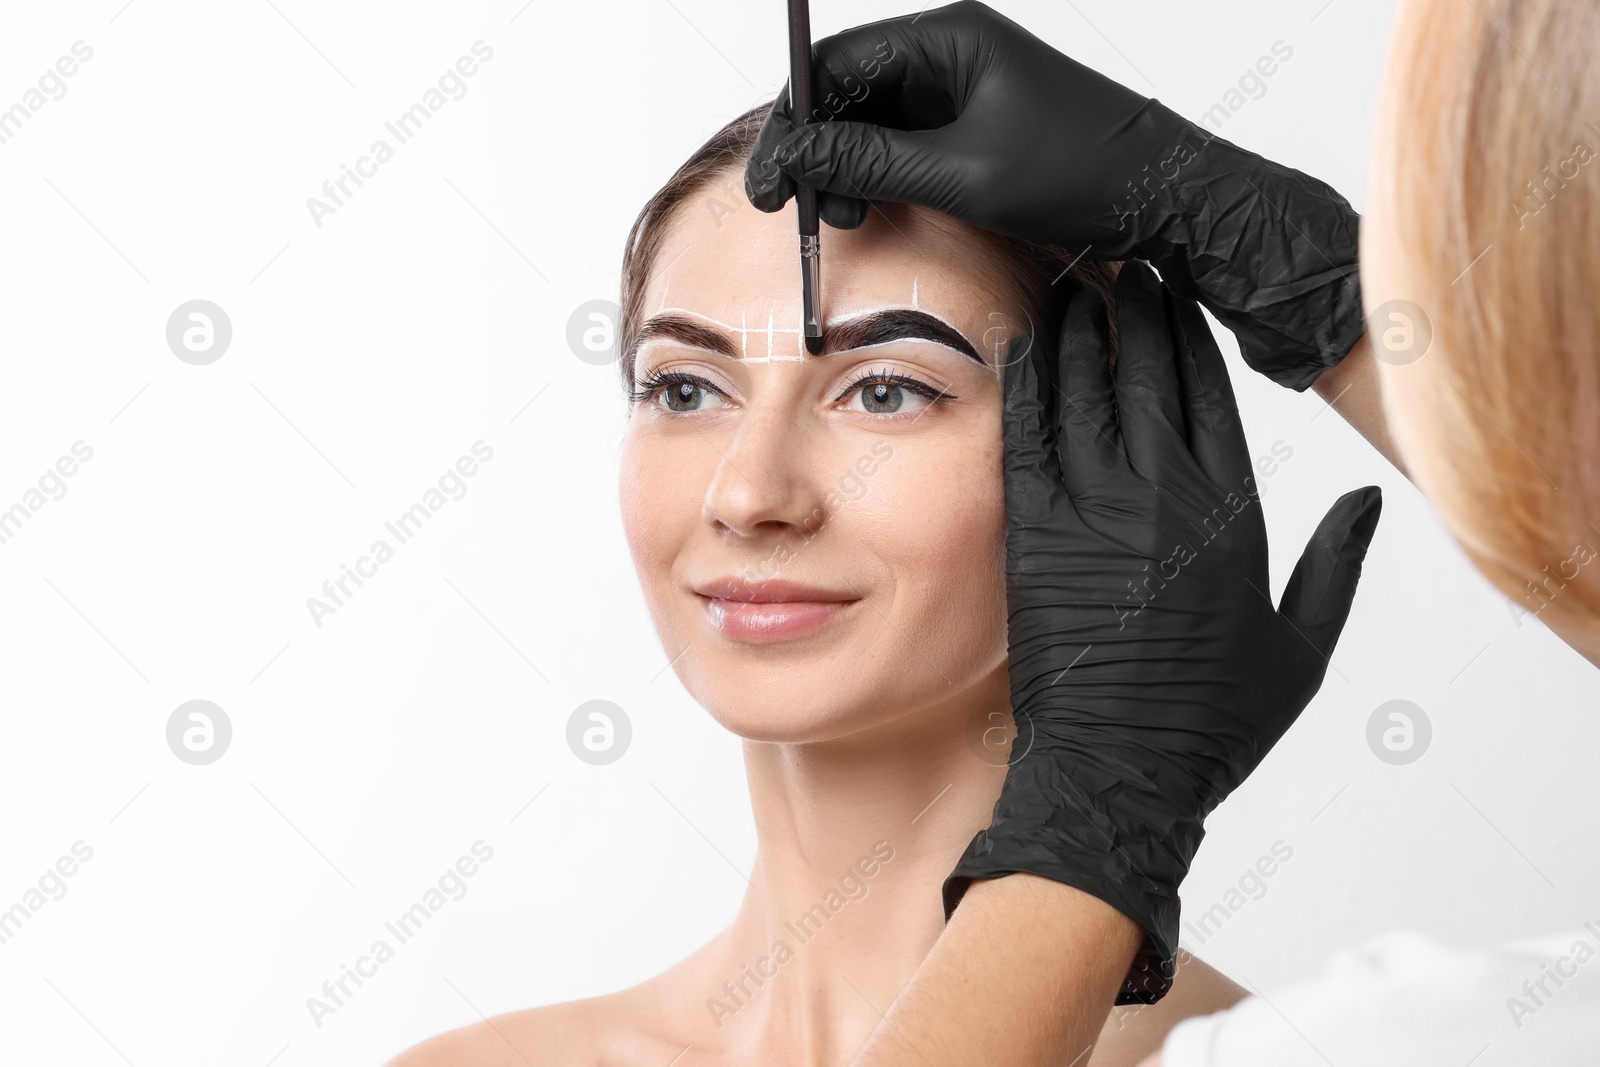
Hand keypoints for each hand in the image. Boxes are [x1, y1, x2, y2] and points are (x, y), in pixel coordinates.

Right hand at [744, 0, 1364, 389]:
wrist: (1167, 199)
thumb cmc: (1085, 173)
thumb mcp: (964, 173)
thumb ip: (871, 163)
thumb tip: (794, 156)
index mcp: (949, 37)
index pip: (836, 64)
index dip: (792, 121)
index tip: (770, 178)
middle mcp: (952, 53)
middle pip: (848, 92)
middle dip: (816, 149)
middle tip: (798, 208)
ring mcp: (965, 90)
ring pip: (873, 124)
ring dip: (846, 169)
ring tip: (842, 215)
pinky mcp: (977, 128)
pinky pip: (906, 145)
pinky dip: (880, 179)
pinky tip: (873, 210)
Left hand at [942, 261, 1382, 1001]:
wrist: (1114, 773)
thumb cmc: (1206, 721)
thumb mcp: (1299, 648)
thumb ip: (1336, 564)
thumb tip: (1370, 501)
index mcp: (1229, 512)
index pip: (1208, 386)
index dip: (1188, 326)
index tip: (1174, 284)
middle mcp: (1161, 496)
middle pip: (1145, 368)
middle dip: (1133, 304)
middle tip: (1120, 257)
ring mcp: (1090, 510)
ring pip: (1082, 387)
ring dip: (1075, 327)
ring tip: (1069, 279)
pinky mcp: (1032, 532)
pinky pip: (1025, 434)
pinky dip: (1024, 382)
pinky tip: (1022, 343)